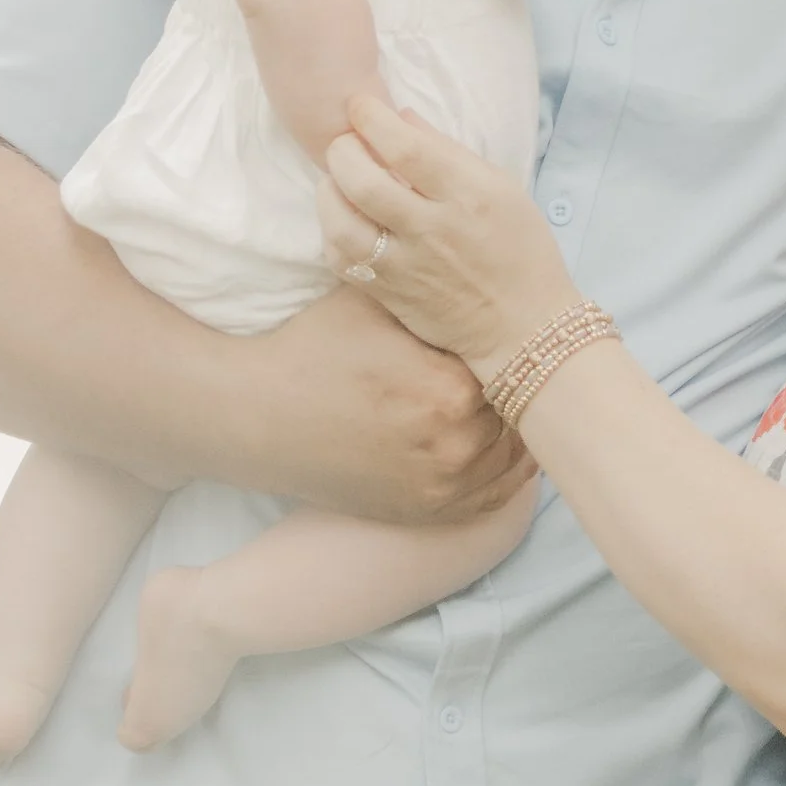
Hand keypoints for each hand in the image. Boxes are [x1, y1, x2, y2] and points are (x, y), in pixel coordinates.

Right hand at [220, 285, 531, 524]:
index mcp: (448, 388)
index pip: (511, 361)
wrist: (258, 418)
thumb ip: (430, 291)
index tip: (510, 328)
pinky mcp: (425, 512)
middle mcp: (453, 445)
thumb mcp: (374, 303)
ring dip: (516, 427)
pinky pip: (492, 496)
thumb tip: (479, 273)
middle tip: (527, 361)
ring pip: (512, 455)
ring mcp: (441, 486)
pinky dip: (507, 472)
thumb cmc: (313, 350)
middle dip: (513, 383)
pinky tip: (511, 446)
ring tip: (523, 397)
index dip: (508, 342)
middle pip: (516, 408)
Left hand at [320, 88, 577, 378]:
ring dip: (328, 192)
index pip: (406, 149)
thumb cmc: (521, 248)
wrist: (524, 326)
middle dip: (342, 150)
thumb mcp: (502, 187)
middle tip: (345, 141)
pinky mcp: (390, 295)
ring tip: (336, 178)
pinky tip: (342, 218)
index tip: (360, 105)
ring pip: (342, 225)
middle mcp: (433, 231)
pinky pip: (342, 261)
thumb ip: (448, 151)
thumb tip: (401, 117)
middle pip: (364, 183)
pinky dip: (332, 233)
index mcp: (468, 196)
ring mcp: (406, 267)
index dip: (373, 119)